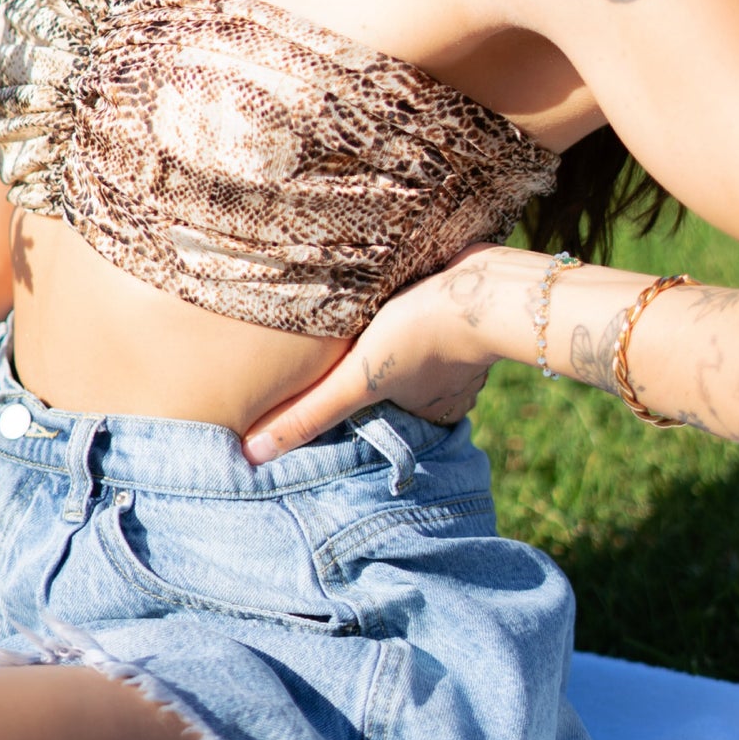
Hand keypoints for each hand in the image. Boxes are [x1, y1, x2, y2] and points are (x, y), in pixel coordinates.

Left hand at [242, 243, 507, 462]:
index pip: (375, 416)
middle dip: (369, 367)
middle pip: (394, 380)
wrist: (486, 284)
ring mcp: (457, 346)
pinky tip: (387, 288)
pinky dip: (409, 304)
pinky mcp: (460, 305)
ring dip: (387, 332)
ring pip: (411, 346)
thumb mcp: (356, 381)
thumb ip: (309, 414)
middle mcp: (445, 388)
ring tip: (354, 318)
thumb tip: (252, 455)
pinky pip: (427, 310)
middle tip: (335, 350)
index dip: (350, 400)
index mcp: (424, 415)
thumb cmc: (421, 335)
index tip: (322, 387)